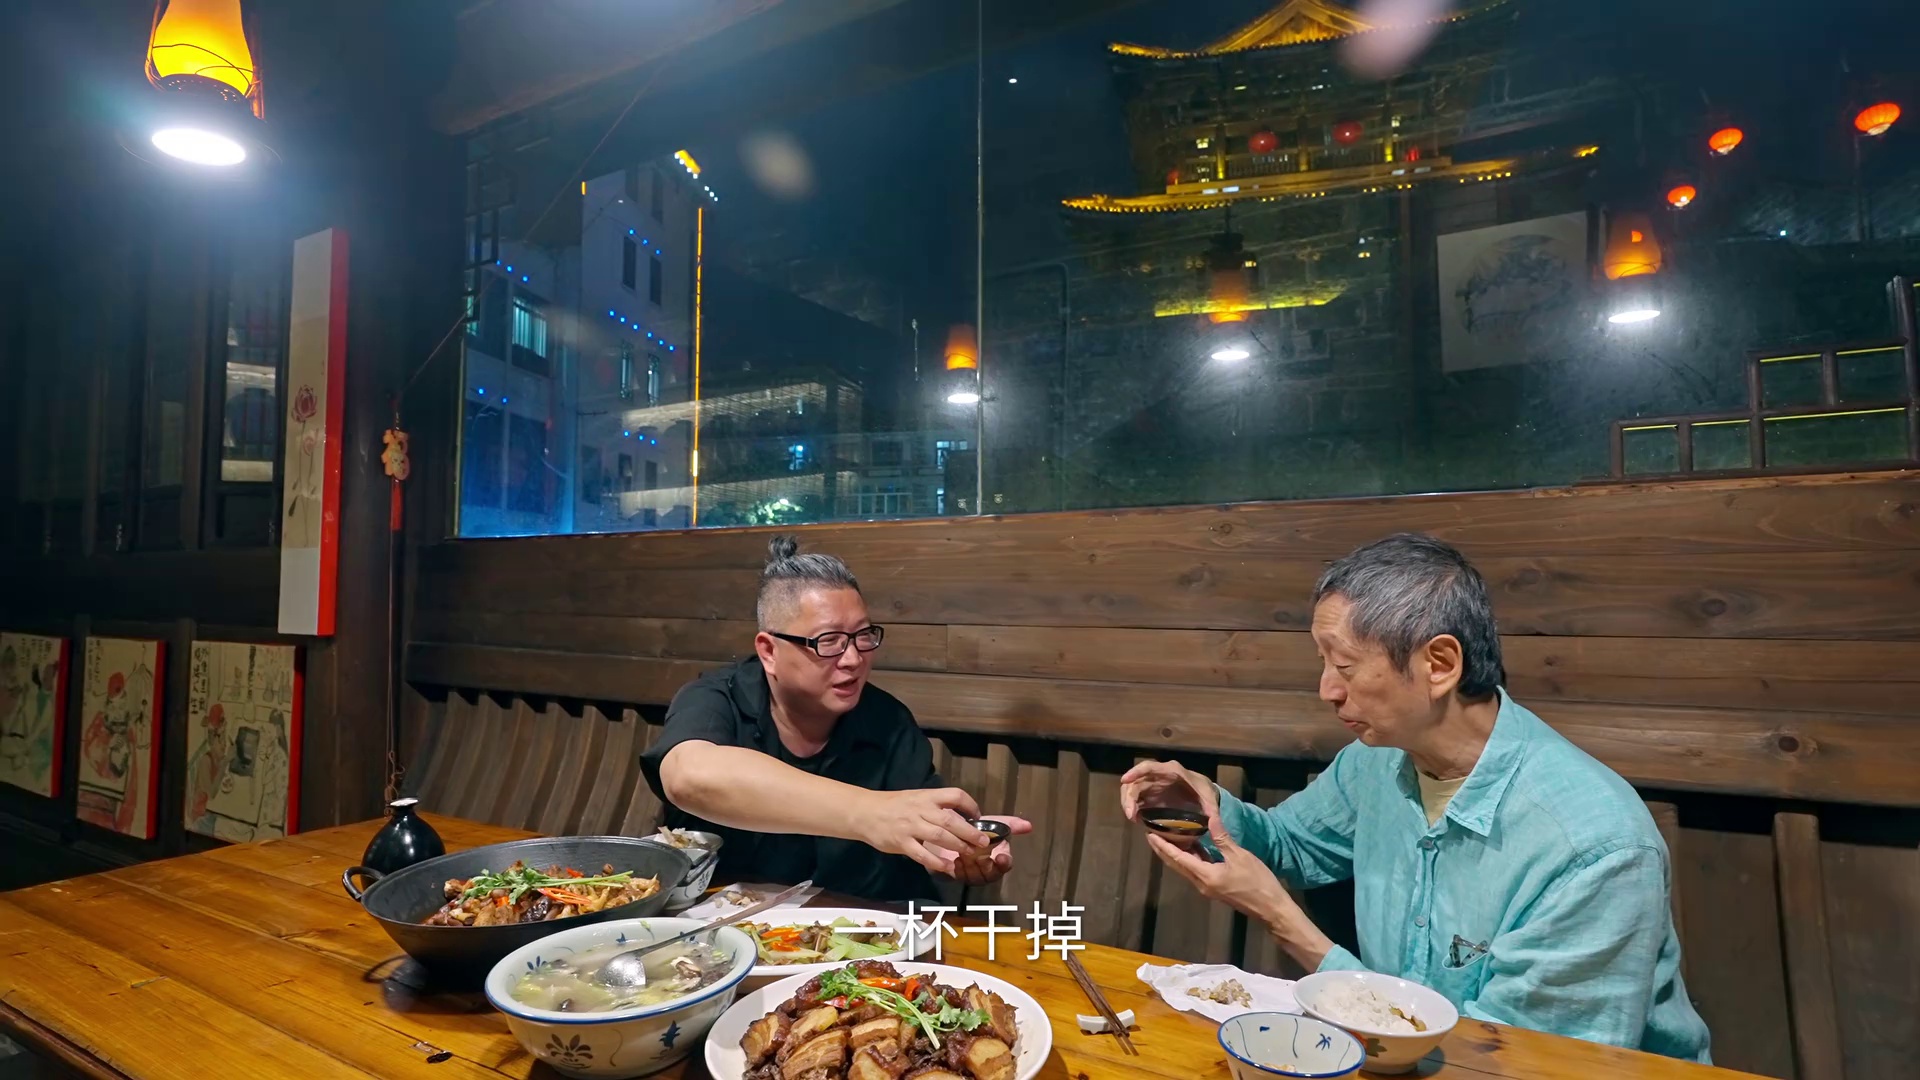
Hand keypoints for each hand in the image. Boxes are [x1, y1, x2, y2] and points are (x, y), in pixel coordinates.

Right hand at [860, 787, 989, 874]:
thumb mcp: (915, 798)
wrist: (865, 812)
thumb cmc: (893, 805)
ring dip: (958, 846)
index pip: (955, 795)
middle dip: (970, 832)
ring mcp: (910, 826)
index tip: (978, 816)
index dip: (970, 805)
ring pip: (940, 836)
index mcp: (926, 796)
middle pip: (951, 820)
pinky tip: (948, 867)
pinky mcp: (901, 842)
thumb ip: (934, 806)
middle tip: (984, 842)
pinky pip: (922, 854)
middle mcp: (920, 809)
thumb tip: (959, 817)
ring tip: (970, 853)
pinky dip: (936, 862)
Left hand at [943, 815, 1032, 885]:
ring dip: (972, 866)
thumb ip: (1011, 825)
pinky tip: (956, 860)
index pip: (1005, 865)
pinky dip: (959, 869)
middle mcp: (987, 868)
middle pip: (990, 874)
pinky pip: (960, 878)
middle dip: (985, 865)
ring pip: (976, 878)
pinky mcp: (958, 876)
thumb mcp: (993, 823)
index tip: (1002, 857)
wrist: (948, 829)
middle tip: (980, 856)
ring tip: (966, 854)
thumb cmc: (974, 828)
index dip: (1005, 863)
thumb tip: (1029, 825)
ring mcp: (973, 874)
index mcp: (998, 857)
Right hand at [1119, 759, 1218, 822]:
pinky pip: (1137, 799)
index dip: (1136, 772)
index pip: (1150, 767)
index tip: (1125, 780)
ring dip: (1128, 803)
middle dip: (1129, 796)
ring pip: (1133, 790)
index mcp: (1172, 771)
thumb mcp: (1210, 800)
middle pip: (1136, 780)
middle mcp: (1158, 776)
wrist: (1202, 793)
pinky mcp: (1150, 796)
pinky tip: (1136, 819)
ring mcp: (1152, 786)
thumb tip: (1213, 823)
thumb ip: (1212, 811)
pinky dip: (1133, 808)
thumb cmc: (1204, 792)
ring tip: (1133, 818)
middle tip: (1130, 814)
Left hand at [1146, 810, 1333, 969]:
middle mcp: (1201, 883)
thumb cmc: (1257, 882)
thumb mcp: (1240, 856)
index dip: (1163, 846)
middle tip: (1151, 834)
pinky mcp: (1214, 888)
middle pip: (1177, 865)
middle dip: (1163, 850)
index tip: (1150, 834)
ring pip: (1186, 868)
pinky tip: (1191, 847)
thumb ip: (1222, 838)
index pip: (1178, 858)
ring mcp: (1207, 887)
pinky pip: (1196, 871)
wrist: (1271, 909)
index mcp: (1205, 876)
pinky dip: (1190, 858)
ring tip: (1166, 837)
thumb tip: (1210, 817)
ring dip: (1175, 854)